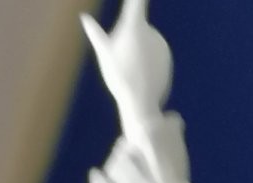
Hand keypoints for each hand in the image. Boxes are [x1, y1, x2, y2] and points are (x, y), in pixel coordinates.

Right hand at [82, 0, 172, 136]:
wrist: (141, 103)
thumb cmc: (119, 76)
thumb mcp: (104, 53)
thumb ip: (95, 33)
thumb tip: (84, 17)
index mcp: (135, 26)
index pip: (137, 2)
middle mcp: (152, 32)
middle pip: (138, 28)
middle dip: (131, 38)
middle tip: (124, 60)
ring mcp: (162, 46)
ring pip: (146, 43)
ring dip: (140, 52)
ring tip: (133, 70)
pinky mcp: (168, 59)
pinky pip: (155, 56)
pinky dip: (149, 63)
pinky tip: (143, 77)